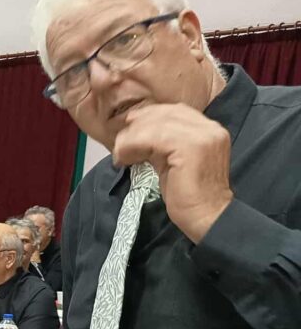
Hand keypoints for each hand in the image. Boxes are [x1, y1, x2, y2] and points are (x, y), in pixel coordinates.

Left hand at [114, 104, 232, 242]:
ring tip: (120, 155)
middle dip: (137, 126)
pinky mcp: (190, 148)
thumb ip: (162, 144)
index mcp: (209, 129)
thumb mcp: (173, 161)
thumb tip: (135, 133)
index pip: (175, 111)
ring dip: (130, 139)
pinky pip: (153, 139)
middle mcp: (210, 128)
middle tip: (119, 144)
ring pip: (156, 125)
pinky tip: (125, 160)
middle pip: (164, 114)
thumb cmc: (187, 195)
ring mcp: (202, 136)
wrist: (207, 217)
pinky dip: (133, 147)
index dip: (148, 116)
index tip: (128, 128)